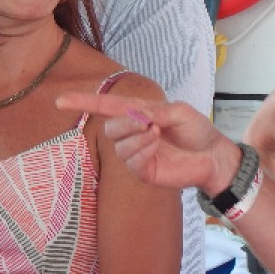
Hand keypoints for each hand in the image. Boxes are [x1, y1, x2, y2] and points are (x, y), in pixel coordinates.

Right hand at [54, 91, 240, 194]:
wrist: (214, 154)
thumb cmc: (196, 130)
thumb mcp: (178, 110)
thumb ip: (154, 111)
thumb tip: (134, 116)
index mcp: (138, 114)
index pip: (105, 107)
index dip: (83, 102)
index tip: (60, 100)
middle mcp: (133, 134)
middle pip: (109, 128)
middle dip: (125, 123)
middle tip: (149, 121)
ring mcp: (136, 155)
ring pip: (119, 146)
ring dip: (137, 137)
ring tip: (158, 133)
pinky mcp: (143, 172)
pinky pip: (131, 162)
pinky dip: (142, 150)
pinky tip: (157, 145)